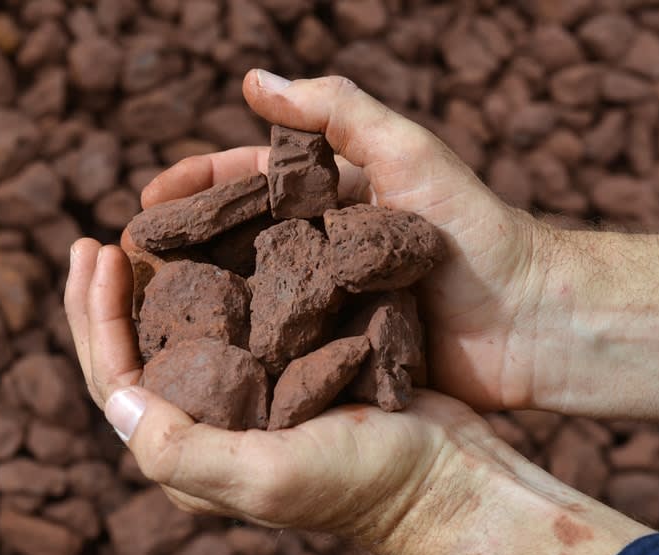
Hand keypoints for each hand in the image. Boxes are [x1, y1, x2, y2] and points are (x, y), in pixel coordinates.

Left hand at [63, 237, 649, 554]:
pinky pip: (234, 328)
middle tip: (93, 242)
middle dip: (107, 301)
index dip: (94, 319)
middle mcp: (212, 433)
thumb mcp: (266, 475)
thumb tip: (112, 398)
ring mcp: (252, 405)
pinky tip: (210, 250)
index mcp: (193, 460)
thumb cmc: (364, 481)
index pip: (115, 384)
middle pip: (136, 360)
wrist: (447, 477)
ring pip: (181, 341)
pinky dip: (212, 287)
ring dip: (153, 290)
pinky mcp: (291, 379)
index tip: (96, 253)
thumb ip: (181, 449)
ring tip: (139, 238)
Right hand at [134, 70, 564, 409]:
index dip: (192, 189)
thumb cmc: (474, 231)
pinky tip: (196, 369)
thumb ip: (338, 111)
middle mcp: (322, 249)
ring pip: (248, 300)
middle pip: (234, 242)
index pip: (245, 183)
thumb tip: (250, 80)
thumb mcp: (409, 153)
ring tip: (144, 320)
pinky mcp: (339, 355)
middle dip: (179, 251)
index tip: (143, 206)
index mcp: (333, 196)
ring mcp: (329, 305)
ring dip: (198, 307)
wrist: (531, 322)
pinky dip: (240, 357)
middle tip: (126, 268)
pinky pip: (279, 354)